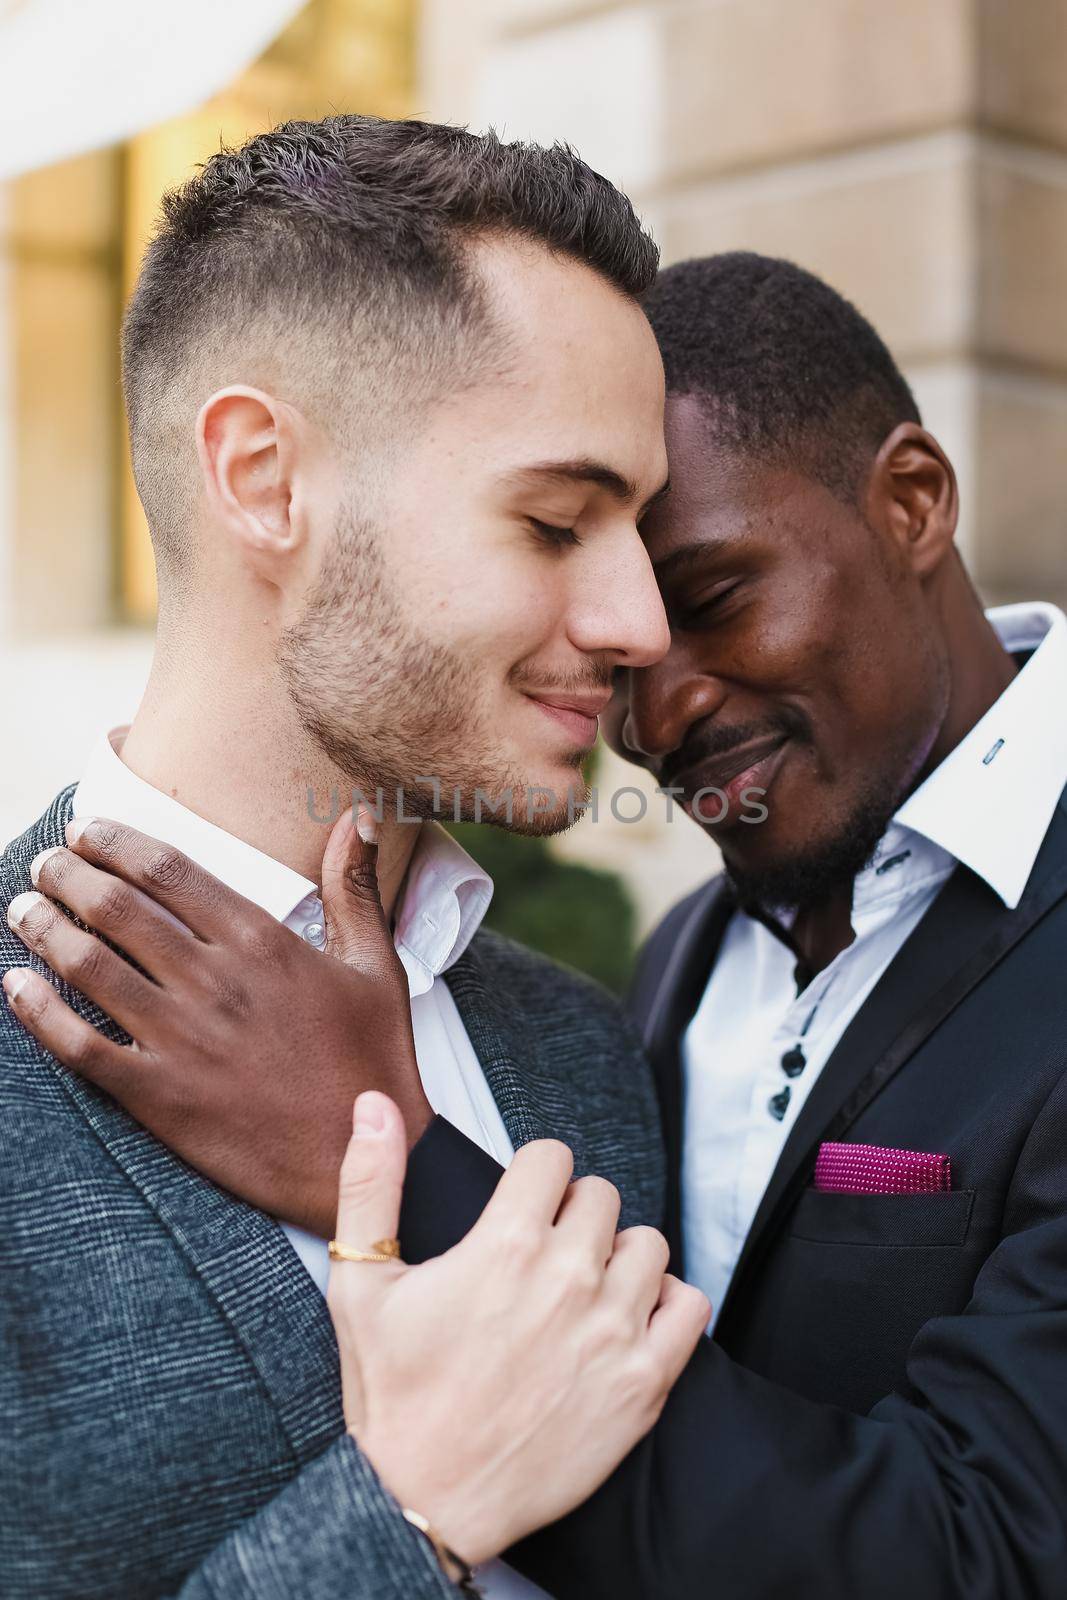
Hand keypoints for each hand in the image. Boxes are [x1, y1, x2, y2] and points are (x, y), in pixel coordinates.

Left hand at [2, 809, 429, 1235]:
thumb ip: (353, 887)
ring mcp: (182, 1040)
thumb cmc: (373, 1061)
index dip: (115, 843)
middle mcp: (214, 981)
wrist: (366, 1157)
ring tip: (22, 909)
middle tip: (47, 862)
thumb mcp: (377, 964)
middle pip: (116, 908)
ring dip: (44, 928)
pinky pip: (80, 1047)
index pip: (167, 871)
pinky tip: (17, 988)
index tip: (87, 831)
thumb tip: (360, 816)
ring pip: (88, 966)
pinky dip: (39, 1013)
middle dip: (67, 875)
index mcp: (262, 942)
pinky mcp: (160, 1096)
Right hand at [329, 1091, 710, 1565]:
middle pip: (601, 1196)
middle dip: (571, 1216)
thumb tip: (372, 1104)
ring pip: (648, 1244)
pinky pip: (689, 1306)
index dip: (533, 1176)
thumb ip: (370, 1182)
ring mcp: (612, 1331)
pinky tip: (624, 1322)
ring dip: (618, 1258)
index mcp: (505, 1244)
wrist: (423, 1501)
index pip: (552, 1157)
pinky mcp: (643, 1384)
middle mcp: (568, 1278)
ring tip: (582, 1291)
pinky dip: (665, 1305)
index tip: (520, 1205)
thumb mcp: (360, 1283)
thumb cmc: (391, 1394)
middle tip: (541, 1257)